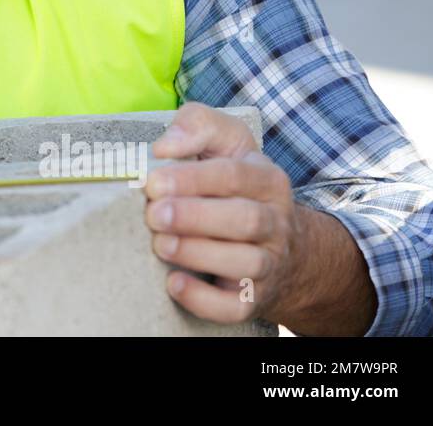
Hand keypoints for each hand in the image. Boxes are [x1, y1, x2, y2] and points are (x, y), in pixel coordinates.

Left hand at [144, 102, 302, 324]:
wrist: (279, 242)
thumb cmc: (234, 182)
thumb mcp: (225, 140)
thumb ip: (197, 125)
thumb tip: (165, 145)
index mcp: (266, 179)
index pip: (235, 176)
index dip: (193, 179)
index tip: (153, 182)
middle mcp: (274, 221)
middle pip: (245, 220)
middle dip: (195, 217)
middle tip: (154, 214)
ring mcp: (268, 262)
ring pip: (245, 263)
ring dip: (198, 254)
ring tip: (160, 244)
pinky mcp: (253, 297)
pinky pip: (237, 306)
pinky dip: (205, 300)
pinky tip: (174, 284)